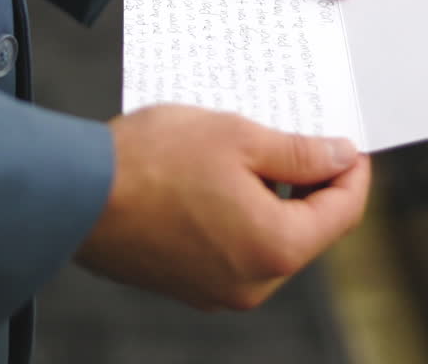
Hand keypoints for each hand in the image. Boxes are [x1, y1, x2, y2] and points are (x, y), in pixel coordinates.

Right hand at [75, 105, 370, 309]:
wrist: (74, 194)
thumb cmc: (150, 162)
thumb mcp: (238, 138)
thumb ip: (299, 153)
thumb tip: (340, 157)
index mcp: (275, 248)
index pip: (343, 212)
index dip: (353, 171)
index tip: (347, 141)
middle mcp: (253, 284)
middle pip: (308, 231)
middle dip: (310, 184)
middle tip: (299, 137)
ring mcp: (218, 290)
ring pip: (269, 240)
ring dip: (272, 198)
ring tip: (253, 151)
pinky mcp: (187, 284)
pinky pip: (233, 249)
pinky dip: (239, 215)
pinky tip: (219, 177)